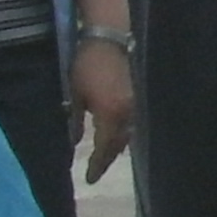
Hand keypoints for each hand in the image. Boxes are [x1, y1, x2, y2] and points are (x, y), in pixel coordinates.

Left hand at [71, 34, 135, 181]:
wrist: (111, 37)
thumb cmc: (88, 64)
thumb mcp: (75, 93)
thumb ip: (76, 120)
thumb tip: (75, 141)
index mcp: (111, 115)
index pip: (104, 147)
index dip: (97, 164)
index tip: (89, 179)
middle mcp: (129, 114)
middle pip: (120, 145)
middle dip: (108, 159)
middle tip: (98, 170)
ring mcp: (138, 105)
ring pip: (130, 134)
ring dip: (118, 147)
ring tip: (109, 156)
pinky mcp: (140, 96)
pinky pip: (134, 122)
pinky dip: (126, 133)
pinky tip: (120, 135)